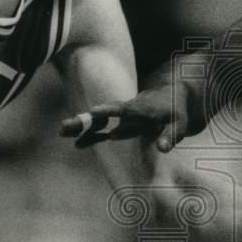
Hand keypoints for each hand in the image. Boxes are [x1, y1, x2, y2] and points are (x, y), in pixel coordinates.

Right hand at [58, 83, 200, 151]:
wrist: (172, 93)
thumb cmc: (177, 111)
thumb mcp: (180, 123)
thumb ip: (171, 136)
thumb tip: (162, 148)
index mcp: (142, 108)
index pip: (125, 109)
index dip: (111, 110)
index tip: (94, 111)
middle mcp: (128, 109)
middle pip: (104, 114)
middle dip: (85, 119)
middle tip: (64, 126)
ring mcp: (122, 114)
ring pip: (98, 119)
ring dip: (81, 125)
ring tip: (62, 131)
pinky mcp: (121, 120)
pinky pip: (103, 126)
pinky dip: (91, 134)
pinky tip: (77, 144)